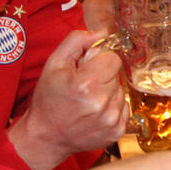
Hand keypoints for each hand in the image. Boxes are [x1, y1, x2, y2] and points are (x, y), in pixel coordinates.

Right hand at [8, 30, 129, 169]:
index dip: (99, 61)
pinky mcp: (117, 132)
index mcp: (87, 84)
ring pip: (121, 92)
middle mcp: (103, 103)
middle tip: (83, 87)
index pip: (113, 58)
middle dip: (102, 77)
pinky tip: (94, 113)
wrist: (46, 136)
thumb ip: (77, 41)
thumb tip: (102, 32)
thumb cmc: (48, 99)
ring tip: (87, 102)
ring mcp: (112, 120)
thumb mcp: (54, 63)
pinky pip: (124, 108)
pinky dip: (112, 108)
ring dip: (107, 93)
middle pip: (117, 75)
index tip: (86, 69)